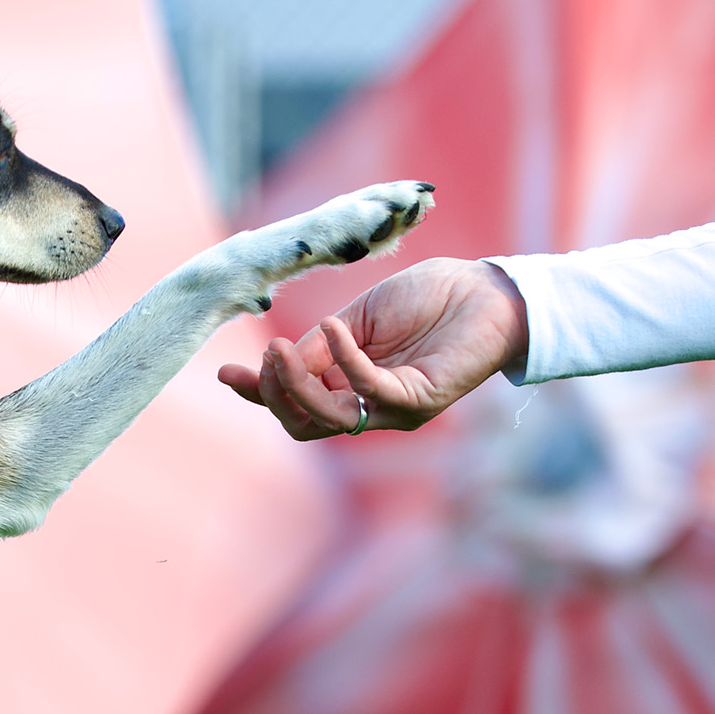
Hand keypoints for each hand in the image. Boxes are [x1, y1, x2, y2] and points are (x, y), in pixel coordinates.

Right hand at [217, 258, 529, 438]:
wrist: (487, 289)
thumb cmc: (429, 298)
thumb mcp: (358, 318)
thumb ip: (320, 345)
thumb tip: (279, 362)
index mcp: (349, 387)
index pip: (294, 405)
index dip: (259, 393)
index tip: (226, 374)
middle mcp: (368, 408)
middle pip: (302, 423)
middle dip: (273, 395)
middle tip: (265, 358)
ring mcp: (392, 410)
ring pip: (326, 418)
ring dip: (296, 385)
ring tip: (281, 349)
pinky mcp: (418, 400)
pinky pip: (367, 389)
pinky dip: (342, 359)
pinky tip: (333, 327)